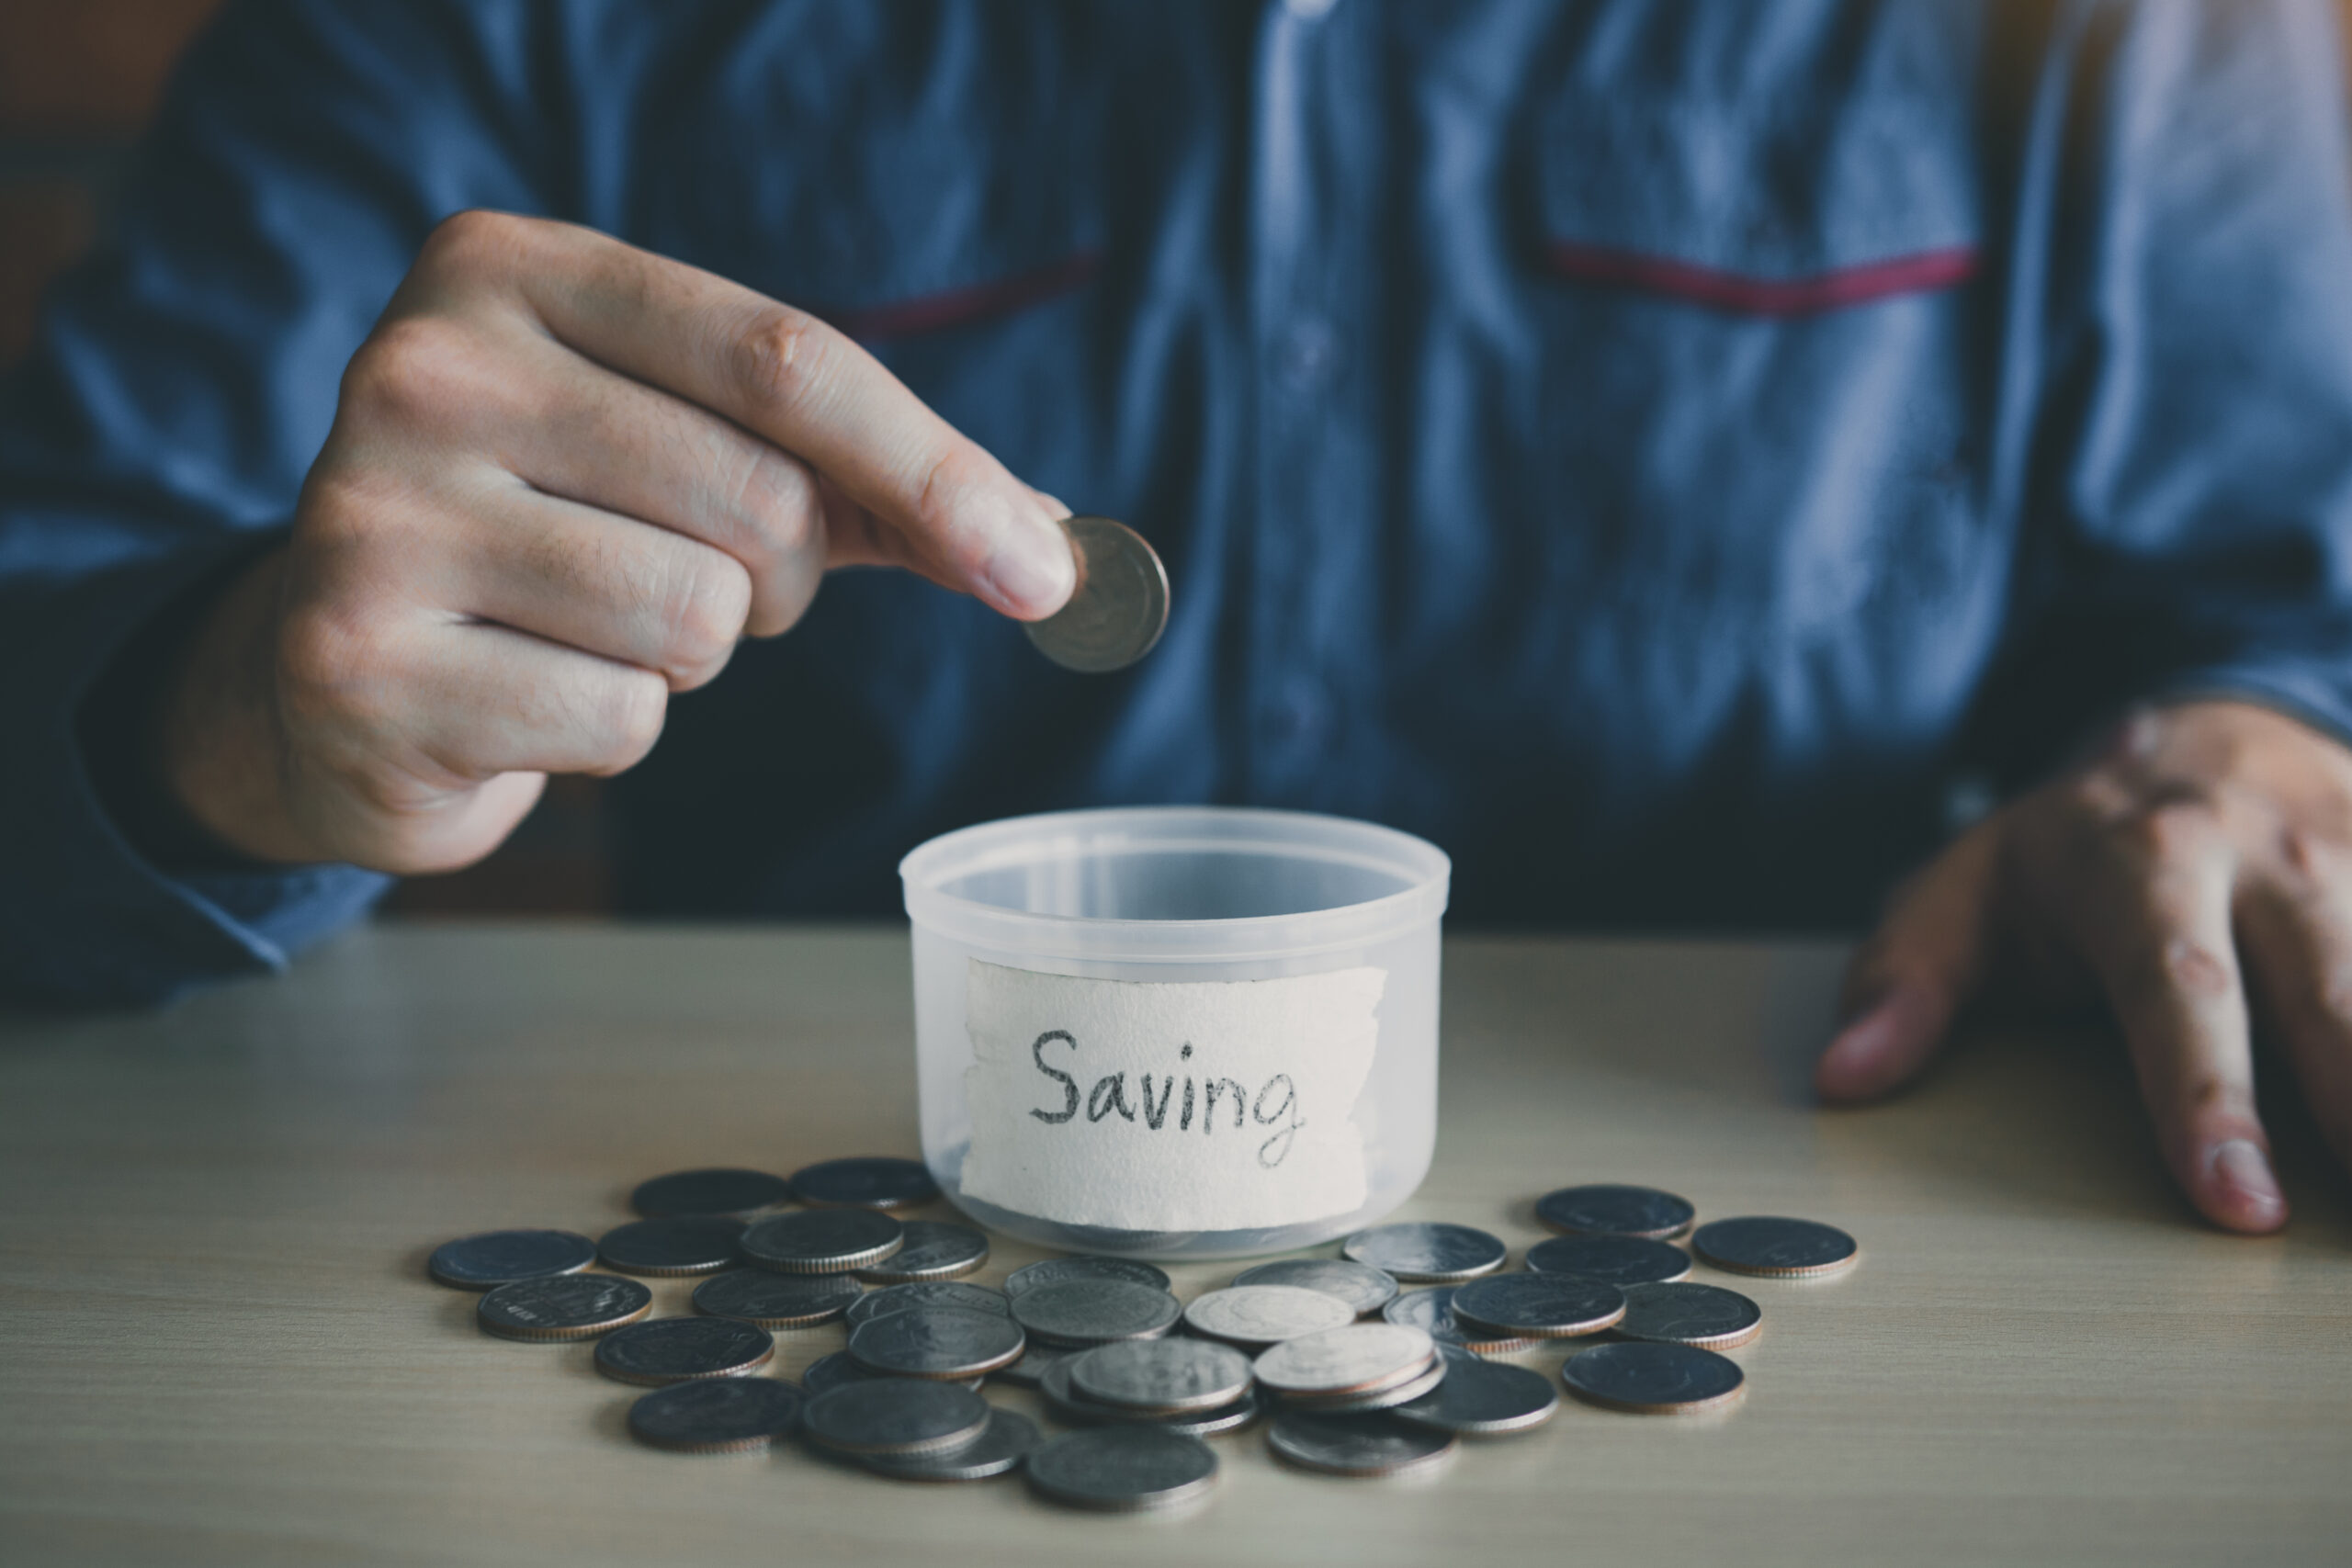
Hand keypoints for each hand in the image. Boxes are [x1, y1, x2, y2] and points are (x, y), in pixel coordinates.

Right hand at [155, 211, 1075, 871]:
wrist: (344, 671)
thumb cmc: (559, 540)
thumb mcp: (691, 455)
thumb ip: (857, 482)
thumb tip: (1047, 549)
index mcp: (512, 273)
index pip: (786, 359)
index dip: (935, 471)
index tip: (1044, 570)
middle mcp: (424, 369)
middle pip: (759, 499)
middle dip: (776, 577)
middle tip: (679, 575)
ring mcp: (377, 515)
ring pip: (696, 619)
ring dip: (687, 657)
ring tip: (583, 630)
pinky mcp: (365, 662)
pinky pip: (620, 721)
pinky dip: (609, 734)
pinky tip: (520, 695)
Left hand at [1815, 699, 2351, 1232]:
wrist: (2195, 730)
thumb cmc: (2068, 847)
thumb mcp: (1961, 892)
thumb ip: (1906, 980)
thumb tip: (1845, 1079)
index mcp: (2144, 861)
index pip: (2178, 988)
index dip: (2206, 1099)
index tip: (2237, 1205)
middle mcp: (2273, 854)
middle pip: (2339, 992)